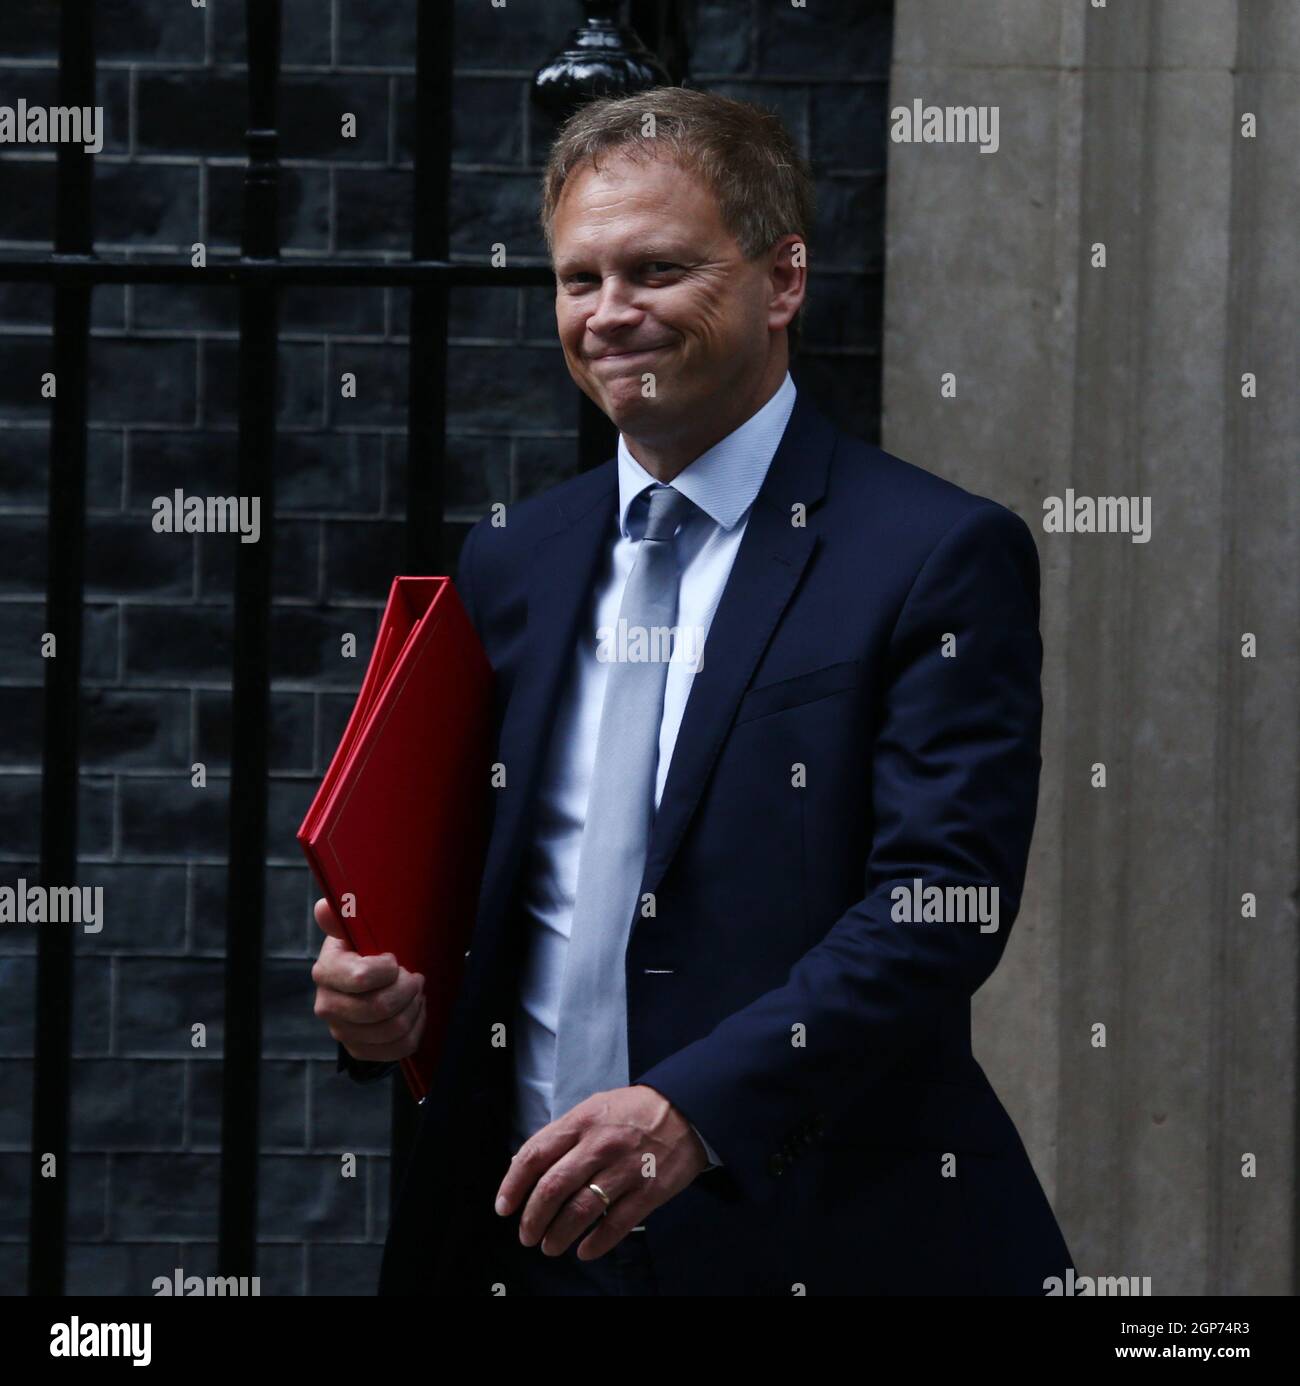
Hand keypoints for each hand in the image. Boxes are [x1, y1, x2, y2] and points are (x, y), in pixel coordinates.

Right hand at [310, 897, 425, 1061]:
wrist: (364, 981)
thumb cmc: (366, 950)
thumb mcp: (356, 930)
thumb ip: (343, 918)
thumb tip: (324, 907)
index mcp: (326, 971)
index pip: (361, 978)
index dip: (389, 970)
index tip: (395, 960)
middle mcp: (327, 1005)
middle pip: (379, 1008)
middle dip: (408, 990)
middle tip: (415, 977)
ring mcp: (342, 1031)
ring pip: (392, 1030)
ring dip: (415, 1008)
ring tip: (417, 992)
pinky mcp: (359, 1049)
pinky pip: (398, 1049)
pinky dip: (416, 1029)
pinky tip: (415, 1011)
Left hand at [494, 1085, 709, 1260]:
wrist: (687, 1109)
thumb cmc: (633, 1111)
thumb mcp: (594, 1108)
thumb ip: (563, 1135)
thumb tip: (525, 1165)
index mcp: (582, 1121)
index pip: (535, 1155)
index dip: (513, 1185)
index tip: (504, 1207)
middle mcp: (600, 1145)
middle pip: (553, 1189)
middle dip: (533, 1219)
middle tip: (527, 1235)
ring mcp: (625, 1169)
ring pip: (580, 1211)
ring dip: (558, 1236)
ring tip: (550, 1246)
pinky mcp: (649, 1191)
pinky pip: (616, 1225)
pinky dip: (595, 1243)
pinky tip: (584, 1250)